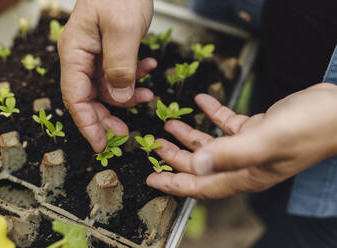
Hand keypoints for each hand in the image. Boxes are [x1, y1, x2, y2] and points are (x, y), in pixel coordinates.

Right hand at [58, 0, 155, 151]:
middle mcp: (80, 56)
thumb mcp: (123, 30)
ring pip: (107, 88)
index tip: (102, 146)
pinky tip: (150, 69)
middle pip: (88, 98)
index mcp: (75, 53)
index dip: (87, 125)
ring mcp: (94, 53)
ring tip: (150, 95)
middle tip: (128, 132)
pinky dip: (135, 76)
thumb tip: (120, 99)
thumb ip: (120, 67)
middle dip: (108, 116)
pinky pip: (119, 73)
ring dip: (128, 95)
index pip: (75, 97)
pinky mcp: (109, 50)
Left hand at [147, 83, 336, 198]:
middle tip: (156, 146)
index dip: (174, 184)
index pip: (201, 186)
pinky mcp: (256, 129)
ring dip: (190, 134)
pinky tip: (201, 101)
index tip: (151, 179)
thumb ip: (230, 153)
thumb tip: (196, 165)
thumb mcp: (267, 140)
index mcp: (245, 175)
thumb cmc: (310, 128)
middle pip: (201, 166)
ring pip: (211, 144)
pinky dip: (213, 113)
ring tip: (171, 123)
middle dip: (176, 157)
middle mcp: (244, 164)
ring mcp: (250, 146)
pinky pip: (227, 123)